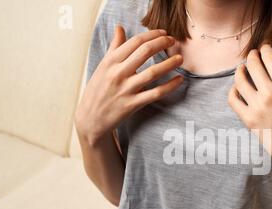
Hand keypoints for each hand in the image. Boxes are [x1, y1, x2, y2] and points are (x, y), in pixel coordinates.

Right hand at [75, 26, 183, 145]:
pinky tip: (179, 80)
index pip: (135, 42)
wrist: (91, 118)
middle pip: (145, 52)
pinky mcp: (133, 104)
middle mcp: (118, 73)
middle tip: (173, 41)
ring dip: (169, 63)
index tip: (164, 33)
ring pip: (153, 72)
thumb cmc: (98, 90)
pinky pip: (156, 93)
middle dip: (162, 43)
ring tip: (180, 58)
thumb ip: (114, 47)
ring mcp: (126, 89)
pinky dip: (170, 86)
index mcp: (110, 61)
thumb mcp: (102, 67)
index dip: (152, 35)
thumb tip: (119, 27)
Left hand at [228, 44, 271, 183]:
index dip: (265, 49)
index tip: (265, 48)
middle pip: (253, 65)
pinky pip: (233, 100)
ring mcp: (256, 107)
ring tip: (243, 69)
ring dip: (240, 71)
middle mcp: (269, 94)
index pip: (269, 57)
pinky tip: (238, 88)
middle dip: (253, 56)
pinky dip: (233, 90)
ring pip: (240, 80)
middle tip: (254, 55)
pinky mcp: (248, 120)